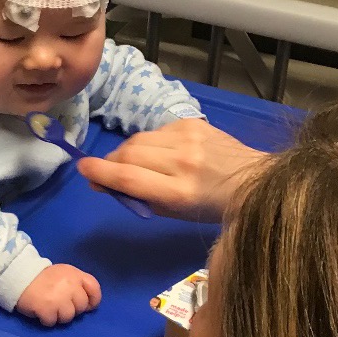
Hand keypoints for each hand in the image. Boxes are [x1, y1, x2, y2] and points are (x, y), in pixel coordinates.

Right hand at [16, 264, 101, 326]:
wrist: (18, 277)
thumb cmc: (43, 278)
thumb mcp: (64, 274)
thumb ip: (77, 284)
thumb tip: (87, 305)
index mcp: (75, 274)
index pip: (94, 288)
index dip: (93, 300)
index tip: (87, 306)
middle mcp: (70, 285)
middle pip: (81, 306)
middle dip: (72, 309)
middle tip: (60, 305)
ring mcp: (59, 298)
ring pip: (68, 317)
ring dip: (59, 316)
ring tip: (49, 308)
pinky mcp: (47, 309)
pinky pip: (52, 322)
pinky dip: (46, 320)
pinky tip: (41, 312)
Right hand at [76, 118, 268, 222]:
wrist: (254, 181)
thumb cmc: (211, 207)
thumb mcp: (174, 213)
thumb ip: (139, 197)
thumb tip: (103, 182)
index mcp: (180, 192)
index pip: (129, 177)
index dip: (100, 172)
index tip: (83, 169)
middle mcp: (183, 162)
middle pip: (129, 154)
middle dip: (111, 162)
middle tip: (106, 171)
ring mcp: (189, 138)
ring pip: (139, 139)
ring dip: (128, 152)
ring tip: (134, 164)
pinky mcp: (193, 123)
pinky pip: (156, 130)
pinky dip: (150, 142)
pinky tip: (161, 153)